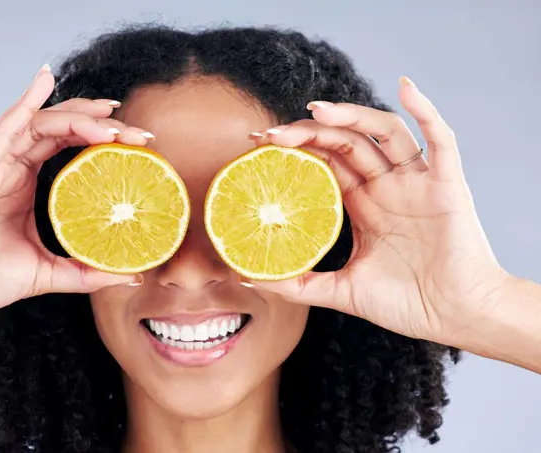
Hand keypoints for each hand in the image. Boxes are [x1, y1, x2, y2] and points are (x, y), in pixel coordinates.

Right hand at [0, 65, 147, 323]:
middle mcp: (14, 169)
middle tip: (139, 134)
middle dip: (103, 126)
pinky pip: (5, 126)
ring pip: (42, 124)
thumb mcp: (47, 273)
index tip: (140, 144)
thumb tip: (131, 276)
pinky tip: (45, 78)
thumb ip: (86, 273)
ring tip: (113, 118)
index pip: (72, 151)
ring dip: (79, 116)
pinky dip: (26, 100)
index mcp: (29, 187)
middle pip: (64, 132)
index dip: (105, 141)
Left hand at [245, 77, 509, 345]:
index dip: (293, 148)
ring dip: (351, 115)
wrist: (456, 318)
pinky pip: (441, 139)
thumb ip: (299, 285)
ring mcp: (416, 182)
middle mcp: (387, 186)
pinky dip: (425, 110)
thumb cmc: (406, 304)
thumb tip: (251, 279)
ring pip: (383, 132)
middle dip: (308, 132)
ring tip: (315, 110)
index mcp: (362, 204)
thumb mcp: (342, 291)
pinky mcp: (447, 185)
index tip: (257, 144)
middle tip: (271, 133)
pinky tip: (406, 87)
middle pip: (345, 142)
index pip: (323, 162)